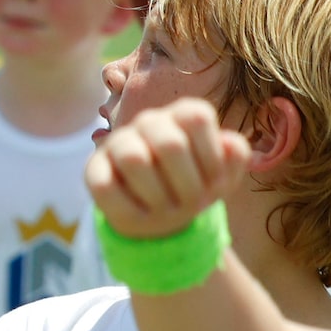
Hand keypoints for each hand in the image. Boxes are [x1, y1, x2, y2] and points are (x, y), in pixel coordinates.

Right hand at [87, 97, 247, 239]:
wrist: (161, 213)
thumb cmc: (196, 186)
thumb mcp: (223, 177)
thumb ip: (236, 156)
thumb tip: (229, 144)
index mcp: (183, 115)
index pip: (197, 117)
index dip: (211, 157)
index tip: (215, 183)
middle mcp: (150, 121)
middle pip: (170, 143)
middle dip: (188, 185)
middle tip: (193, 204)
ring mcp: (118, 142)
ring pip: (134, 159)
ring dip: (159, 197)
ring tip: (167, 210)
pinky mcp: (94, 167)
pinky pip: (105, 186)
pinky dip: (130, 209)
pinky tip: (142, 215)